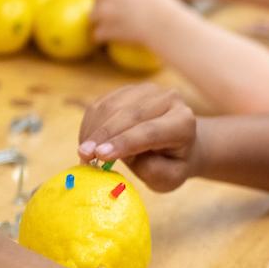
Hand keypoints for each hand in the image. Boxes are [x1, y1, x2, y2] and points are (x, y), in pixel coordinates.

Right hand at [78, 84, 199, 192]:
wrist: (177, 145)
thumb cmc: (172, 165)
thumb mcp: (170, 177)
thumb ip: (153, 169)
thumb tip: (126, 154)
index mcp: (183, 122)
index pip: (150, 131)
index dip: (124, 142)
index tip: (100, 156)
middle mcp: (168, 99)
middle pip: (130, 115)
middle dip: (103, 135)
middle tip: (84, 156)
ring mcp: (148, 90)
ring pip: (112, 106)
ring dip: (93, 129)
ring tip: (84, 153)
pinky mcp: (129, 90)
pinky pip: (103, 102)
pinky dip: (91, 122)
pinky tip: (87, 141)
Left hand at [92, 0, 183, 44]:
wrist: (164, 23)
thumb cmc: (162, 7)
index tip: (118, 8)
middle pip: (97, 2)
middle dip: (103, 11)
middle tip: (114, 21)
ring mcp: (104, 10)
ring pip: (93, 18)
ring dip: (101, 24)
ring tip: (111, 31)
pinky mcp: (105, 28)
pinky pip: (97, 34)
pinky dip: (102, 38)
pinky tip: (110, 40)